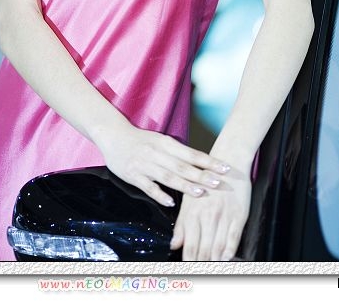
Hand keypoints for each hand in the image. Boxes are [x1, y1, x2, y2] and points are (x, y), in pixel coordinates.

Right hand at [95, 124, 226, 207]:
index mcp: (166, 143)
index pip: (191, 154)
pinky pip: (148, 186)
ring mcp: (145, 165)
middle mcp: (157, 153)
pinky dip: (159, 194)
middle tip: (219, 183)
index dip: (209, 162)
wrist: (114, 135)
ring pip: (167, 176)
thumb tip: (200, 164)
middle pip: (183, 166)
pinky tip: (170, 202)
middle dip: (202, 175)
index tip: (225, 168)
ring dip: (184, 185)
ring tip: (200, 193)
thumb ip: (178, 152)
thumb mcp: (160, 141)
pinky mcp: (133, 175)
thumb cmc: (141, 140)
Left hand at [170, 162, 251, 260]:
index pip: (188, 246)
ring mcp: (223, 216)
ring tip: (212, 267)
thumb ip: (181, 224)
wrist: (229, 160)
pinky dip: (229, 252)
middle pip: (202, 250)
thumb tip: (174, 245)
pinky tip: (226, 258)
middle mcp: (206, 216)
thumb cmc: (206, 180)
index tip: (188, 268)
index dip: (188, 261)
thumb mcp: (189, 199)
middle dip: (200, 263)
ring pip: (217, 248)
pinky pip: (233, 239)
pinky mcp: (238, 215)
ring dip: (214, 261)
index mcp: (191, 213)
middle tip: (200, 270)